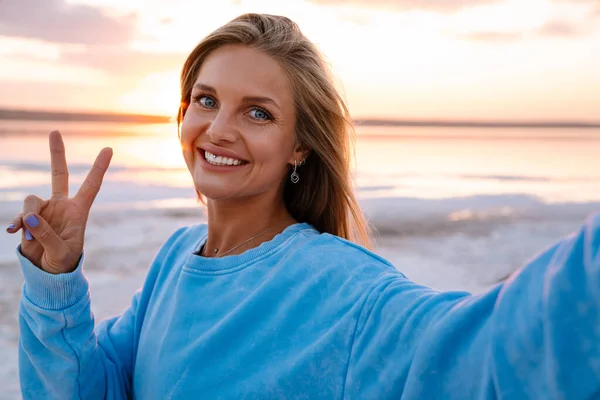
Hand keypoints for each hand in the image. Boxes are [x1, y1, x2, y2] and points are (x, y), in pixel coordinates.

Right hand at [6, 131, 112, 273]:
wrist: (48, 275)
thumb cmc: (63, 264)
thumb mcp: (60, 252)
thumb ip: (45, 235)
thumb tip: (29, 218)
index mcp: (79, 211)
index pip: (91, 185)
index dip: (99, 167)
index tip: (108, 148)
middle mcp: (62, 206)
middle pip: (59, 174)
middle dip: (56, 153)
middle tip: (55, 131)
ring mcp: (44, 211)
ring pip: (31, 200)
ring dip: (28, 217)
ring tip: (31, 237)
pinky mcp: (28, 219)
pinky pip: (19, 215)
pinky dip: (16, 224)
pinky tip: (14, 233)